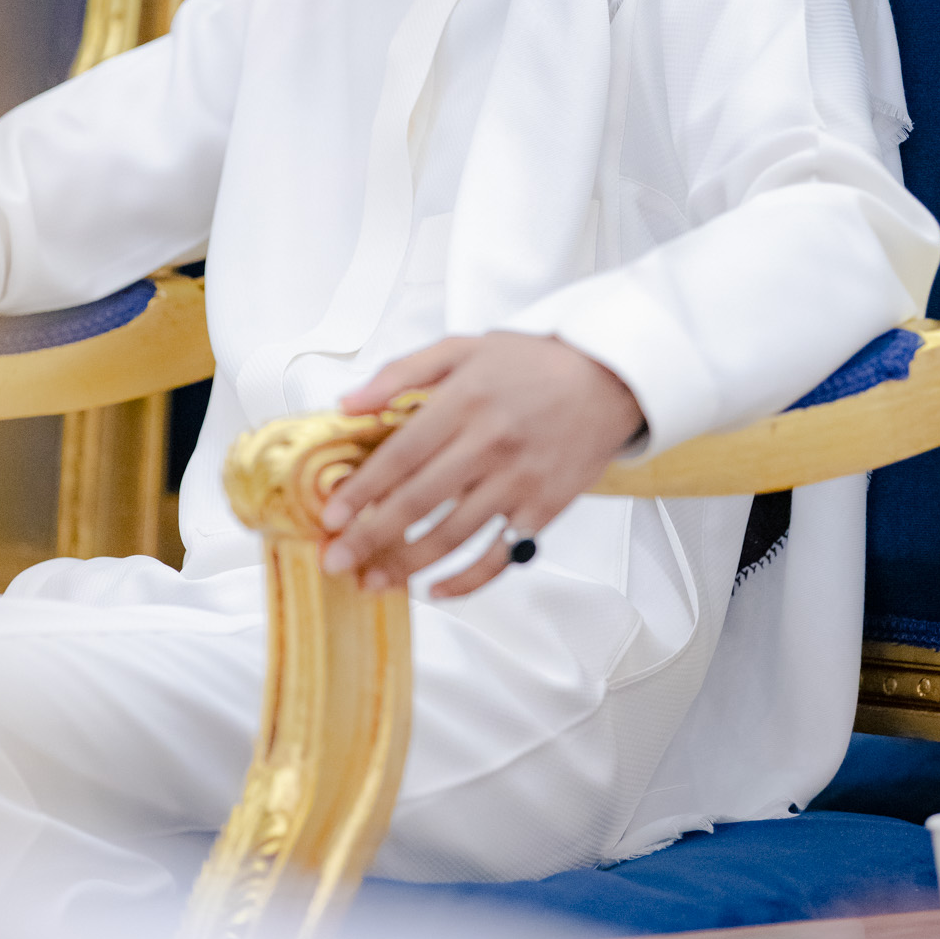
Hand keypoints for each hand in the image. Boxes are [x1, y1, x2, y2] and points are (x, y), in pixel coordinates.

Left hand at [319, 332, 643, 597]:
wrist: (608, 380)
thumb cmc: (530, 363)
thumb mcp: (463, 348)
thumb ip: (401, 373)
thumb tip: (347, 403)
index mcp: (464, 402)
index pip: (401, 455)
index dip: (362, 490)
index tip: (332, 515)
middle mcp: (490, 444)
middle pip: (419, 502)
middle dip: (371, 537)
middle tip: (337, 560)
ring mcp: (519, 482)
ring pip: (453, 535)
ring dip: (408, 564)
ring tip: (374, 581)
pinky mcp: (544, 509)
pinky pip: (501, 555)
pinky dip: (468, 580)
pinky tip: (436, 590)